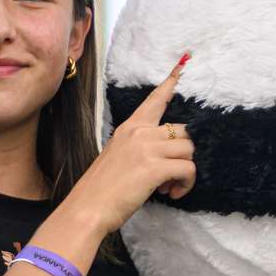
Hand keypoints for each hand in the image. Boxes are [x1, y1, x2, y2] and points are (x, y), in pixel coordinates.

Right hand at [72, 53, 195, 229]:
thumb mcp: (117, 157)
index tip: (181, 66)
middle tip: (169, 177)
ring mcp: (147, 148)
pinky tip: (171, 194)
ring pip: (189, 150)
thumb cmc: (100, 189)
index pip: (154, 101)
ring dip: (185, 172)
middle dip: (184, 154)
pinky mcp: (155, 167)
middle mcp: (140, 133)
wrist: (86, 208)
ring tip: (167, 188)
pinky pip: (188, 169)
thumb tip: (163, 156)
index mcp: (129, 128)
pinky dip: (186, 184)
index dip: (170, 84)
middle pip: (184, 131)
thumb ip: (140, 148)